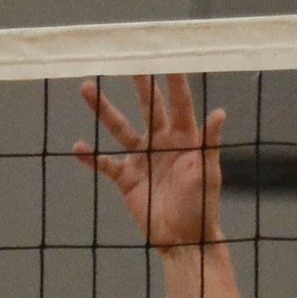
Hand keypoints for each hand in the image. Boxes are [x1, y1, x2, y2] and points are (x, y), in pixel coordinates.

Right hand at [73, 75, 225, 253]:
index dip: (174, 80)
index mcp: (185, 139)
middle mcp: (162, 143)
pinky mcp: (126, 179)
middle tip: (127, 59)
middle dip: (139, 83)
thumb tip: (220, 112)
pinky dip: (91, 157)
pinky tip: (77, 147)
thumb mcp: (208, 174)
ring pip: (119, 128)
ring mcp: (142, 160)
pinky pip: (105, 163)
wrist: (185, 241)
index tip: (167, 56)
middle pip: (148, 106)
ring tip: (87, 88)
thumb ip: (210, 143)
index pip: (179, 103)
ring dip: (103, 110)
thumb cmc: (203, 207)